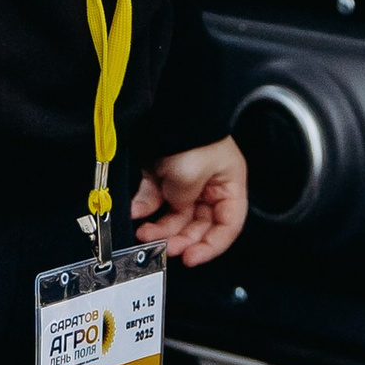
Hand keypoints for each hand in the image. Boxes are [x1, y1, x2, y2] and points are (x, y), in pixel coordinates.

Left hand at [132, 137, 247, 267]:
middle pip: (199, 225)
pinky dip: (145, 208)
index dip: (212, 246)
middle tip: (162, 249)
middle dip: (180, 239)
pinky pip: (155, 199)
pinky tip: (136, 213)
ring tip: (143, 233)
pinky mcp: (162, 174)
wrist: (164, 107)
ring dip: (159, 228)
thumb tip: (174, 209)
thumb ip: (184, 201)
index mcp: (229, 185)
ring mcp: (185, 180)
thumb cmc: (189, 135)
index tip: (191, 258)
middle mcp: (210, 185)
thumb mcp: (191, 174)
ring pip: (175, 216)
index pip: (228, 226)